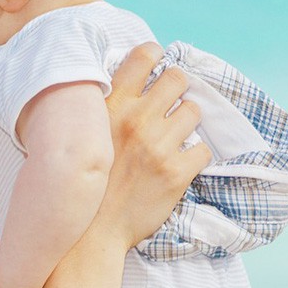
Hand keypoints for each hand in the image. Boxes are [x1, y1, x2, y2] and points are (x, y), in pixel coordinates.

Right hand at [102, 43, 211, 247]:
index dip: (155, 55)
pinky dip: (195, 155)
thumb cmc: (86, 181)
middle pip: (177, 78)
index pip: (144, 56)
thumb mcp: (84, 134)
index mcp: (111, 106)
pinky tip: (181, 162)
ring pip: (193, 111)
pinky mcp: (177, 172)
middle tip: (169, 104)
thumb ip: (103, 106)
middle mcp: (137, 120)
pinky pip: (203, 149)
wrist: (90, 232)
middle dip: (176, 90)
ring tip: (174, 135)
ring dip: (187, 121)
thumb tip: (122, 81)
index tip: (157, 65)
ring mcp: (159, 146)